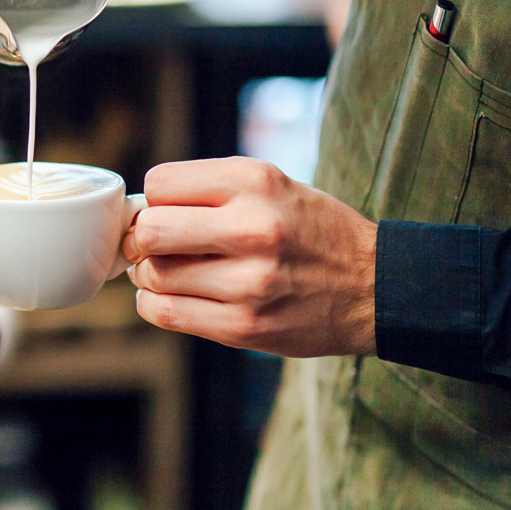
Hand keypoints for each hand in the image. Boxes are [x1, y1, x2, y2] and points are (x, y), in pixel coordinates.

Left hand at [122, 157, 377, 356]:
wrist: (374, 286)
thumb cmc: (310, 230)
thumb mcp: (271, 185)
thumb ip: (208, 190)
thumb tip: (136, 215)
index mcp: (255, 182)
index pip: (160, 184)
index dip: (154, 200)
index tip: (166, 213)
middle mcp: (252, 228)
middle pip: (150, 231)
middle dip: (142, 239)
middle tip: (154, 246)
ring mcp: (249, 282)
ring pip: (154, 276)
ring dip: (150, 276)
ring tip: (174, 272)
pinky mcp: (244, 327)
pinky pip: (167, 314)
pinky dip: (156, 305)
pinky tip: (173, 297)